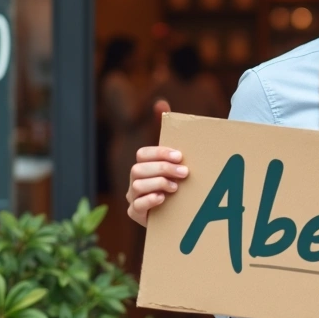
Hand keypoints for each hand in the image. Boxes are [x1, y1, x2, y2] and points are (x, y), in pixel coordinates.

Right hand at [125, 100, 189, 226]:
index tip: (180, 156)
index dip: (160, 153)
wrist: (182, 212)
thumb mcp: (178, 159)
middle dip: (162, 169)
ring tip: (176, 187)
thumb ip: (169, 133)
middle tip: (185, 173)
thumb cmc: (178, 180)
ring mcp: (134, 197)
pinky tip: (162, 198)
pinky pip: (136, 207)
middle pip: (138, 169)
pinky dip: (149, 201)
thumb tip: (161, 103)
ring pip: (137, 186)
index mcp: (144, 164)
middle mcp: (135, 179)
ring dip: (158, 184)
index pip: (143, 153)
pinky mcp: (136, 214)